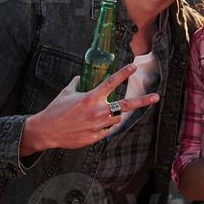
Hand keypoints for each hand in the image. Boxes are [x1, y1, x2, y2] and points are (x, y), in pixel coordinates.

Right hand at [23, 64, 159, 152]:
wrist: (47, 131)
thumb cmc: (56, 110)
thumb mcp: (66, 92)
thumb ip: (77, 84)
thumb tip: (82, 77)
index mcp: (90, 97)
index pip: (111, 83)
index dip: (124, 74)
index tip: (134, 67)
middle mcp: (97, 111)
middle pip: (126, 105)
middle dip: (143, 101)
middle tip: (156, 97)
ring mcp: (98, 125)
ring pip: (116, 119)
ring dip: (112, 115)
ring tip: (96, 116)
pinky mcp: (96, 137)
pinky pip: (107, 130)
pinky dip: (104, 126)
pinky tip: (91, 125)